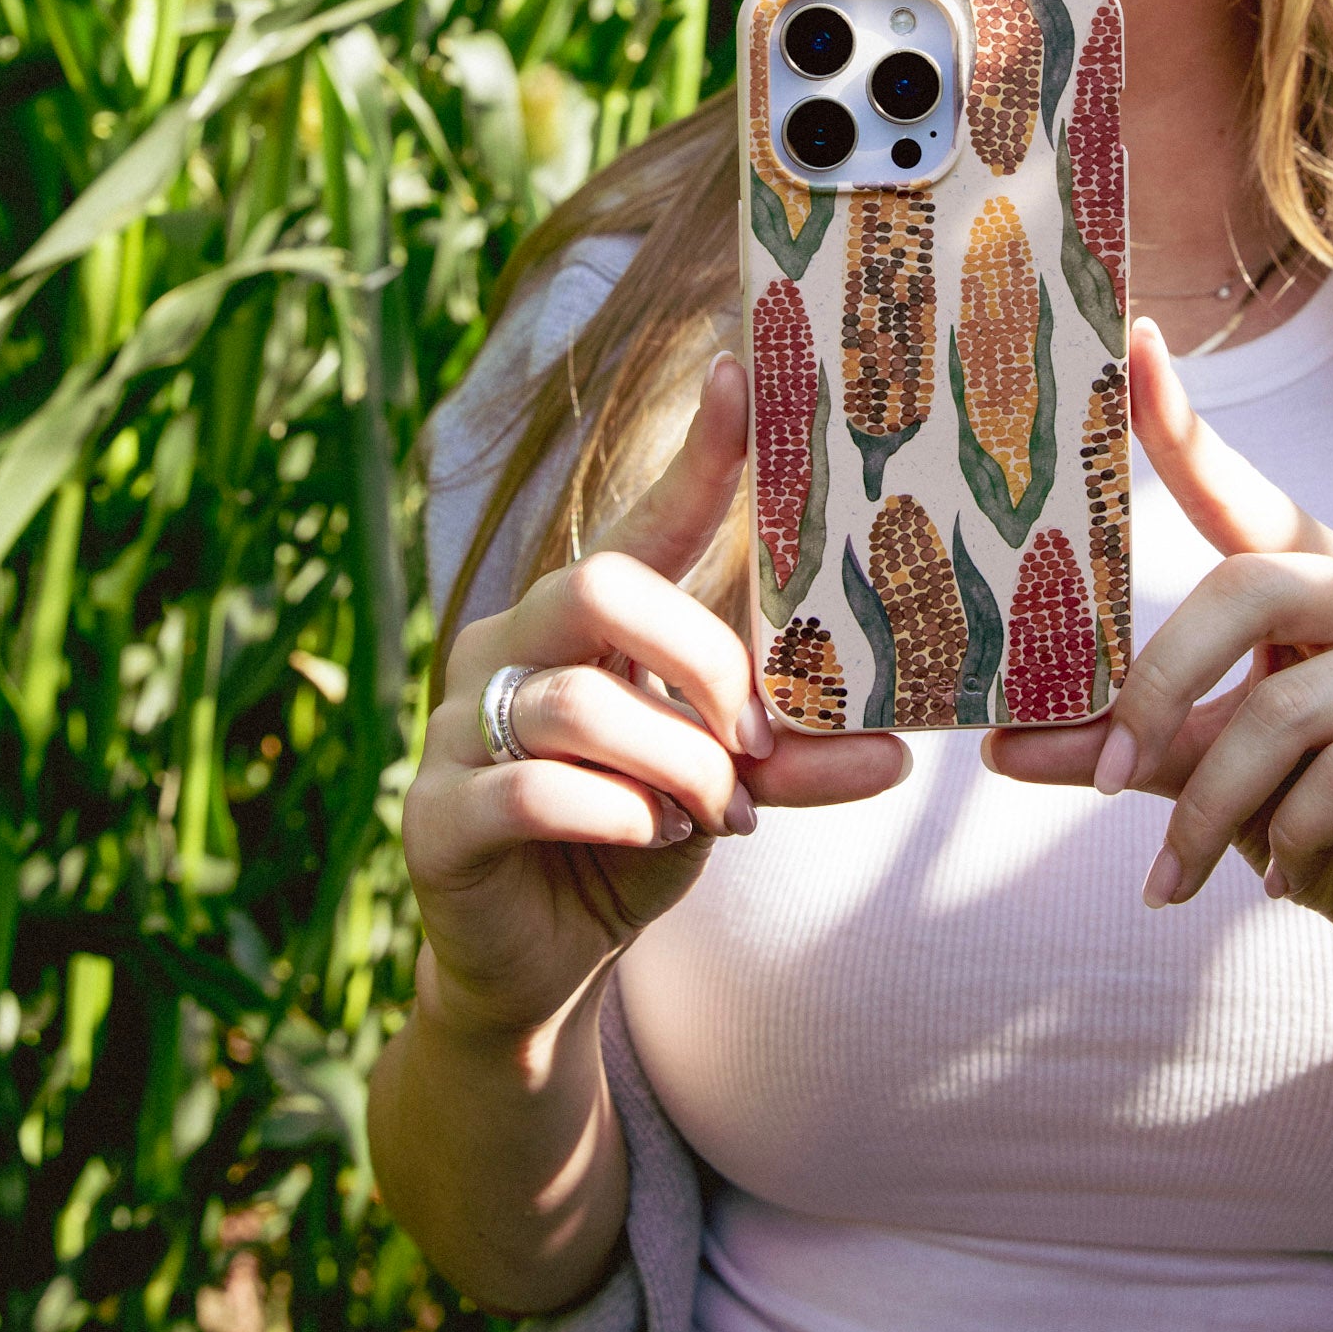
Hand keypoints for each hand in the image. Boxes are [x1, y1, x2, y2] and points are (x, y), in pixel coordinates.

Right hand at [403, 353, 906, 1041]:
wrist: (544, 957)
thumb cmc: (640, 837)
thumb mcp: (729, 791)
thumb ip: (794, 759)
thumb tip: (898, 749)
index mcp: (581, 620)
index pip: (646, 522)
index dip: (697, 454)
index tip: (747, 374)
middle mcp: (509, 644)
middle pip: (602, 583)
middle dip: (702, 664)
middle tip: (752, 744)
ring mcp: (457, 724)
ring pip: (582, 702)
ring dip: (677, 768)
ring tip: (712, 817)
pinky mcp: (434, 813)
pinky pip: (535, 787)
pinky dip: (620, 816)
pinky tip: (651, 841)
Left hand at [987, 319, 1332, 1007]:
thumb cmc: (1324, 825)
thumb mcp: (1206, 775)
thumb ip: (1121, 744)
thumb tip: (999, 740)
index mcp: (1321, 579)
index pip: (1242, 490)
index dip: (1182, 423)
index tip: (1131, 340)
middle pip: (1244, 587)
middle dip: (1159, 690)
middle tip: (1103, 777)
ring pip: (1288, 705)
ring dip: (1214, 807)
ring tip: (1182, 872)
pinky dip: (1294, 838)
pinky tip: (1287, 882)